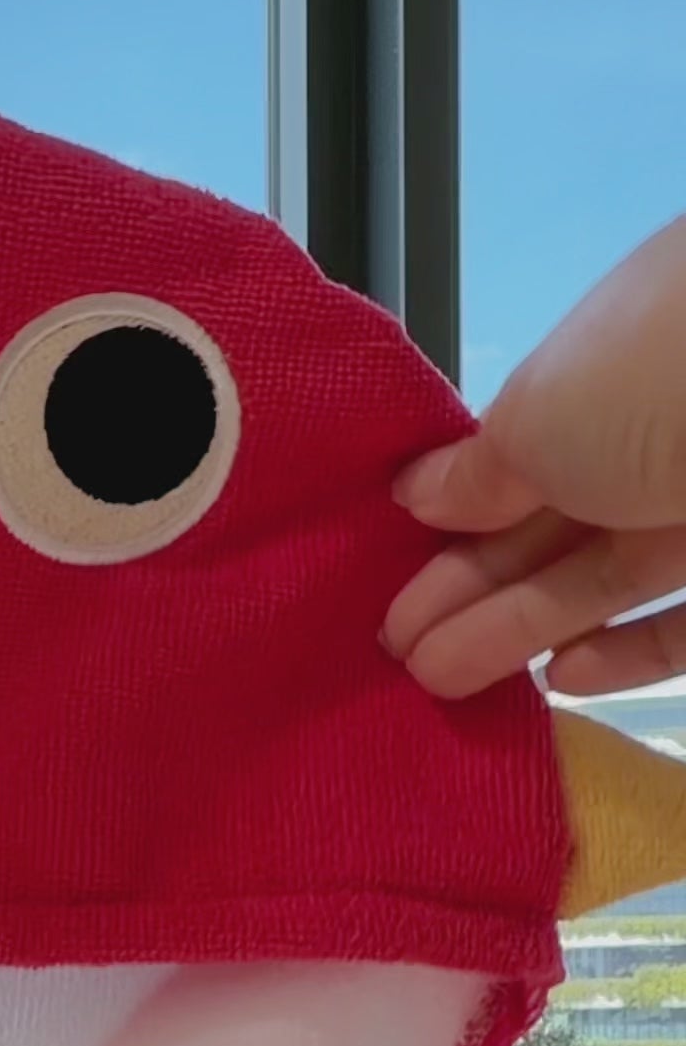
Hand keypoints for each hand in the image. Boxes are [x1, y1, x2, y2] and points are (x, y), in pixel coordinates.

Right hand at [383, 212, 685, 697]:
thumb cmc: (660, 375)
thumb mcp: (540, 416)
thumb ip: (476, 474)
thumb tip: (415, 494)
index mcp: (604, 363)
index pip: (516, 452)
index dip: (449, 519)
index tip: (390, 578)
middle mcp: (657, 428)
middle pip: (550, 524)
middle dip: (469, 589)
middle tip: (395, 653)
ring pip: (607, 577)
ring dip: (523, 630)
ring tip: (444, 682)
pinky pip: (685, 617)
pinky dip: (628, 653)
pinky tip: (564, 681)